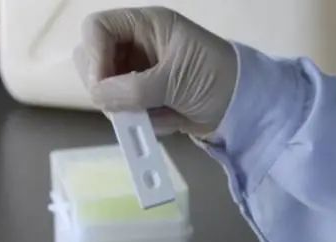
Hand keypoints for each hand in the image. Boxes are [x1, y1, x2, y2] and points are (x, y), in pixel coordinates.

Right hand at [73, 7, 237, 135]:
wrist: (243, 108)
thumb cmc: (217, 78)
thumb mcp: (176, 79)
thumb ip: (135, 88)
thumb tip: (99, 96)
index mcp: (146, 26)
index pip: (97, 28)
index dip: (93, 55)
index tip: (102, 86)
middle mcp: (136, 46)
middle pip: (92, 59)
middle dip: (105, 87)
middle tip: (122, 108)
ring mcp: (137, 73)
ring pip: (105, 90)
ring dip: (125, 108)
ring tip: (155, 116)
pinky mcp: (143, 99)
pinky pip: (124, 111)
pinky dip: (141, 122)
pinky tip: (168, 120)